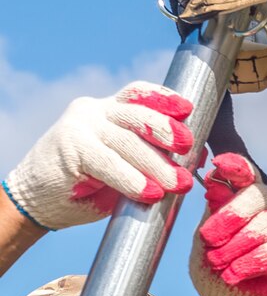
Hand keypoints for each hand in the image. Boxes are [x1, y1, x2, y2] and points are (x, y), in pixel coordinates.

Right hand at [3, 82, 194, 230]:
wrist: (38, 200)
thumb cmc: (91, 185)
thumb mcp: (130, 168)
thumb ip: (156, 159)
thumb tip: (198, 158)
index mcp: (111, 110)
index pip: (139, 95)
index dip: (164, 98)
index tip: (188, 109)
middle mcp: (95, 111)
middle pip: (136, 113)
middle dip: (166, 129)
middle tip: (189, 146)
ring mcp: (80, 127)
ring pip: (126, 140)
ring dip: (156, 164)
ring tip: (178, 184)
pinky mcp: (70, 148)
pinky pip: (107, 162)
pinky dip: (131, 179)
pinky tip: (150, 193)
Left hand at [190, 154, 266, 295]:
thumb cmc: (221, 273)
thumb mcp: (205, 242)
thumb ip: (212, 214)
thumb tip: (216, 184)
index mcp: (248, 199)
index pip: (246, 173)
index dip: (236, 166)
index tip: (220, 164)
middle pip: (256, 195)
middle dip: (228, 219)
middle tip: (210, 242)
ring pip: (266, 225)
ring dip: (237, 247)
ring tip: (221, 266)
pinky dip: (253, 262)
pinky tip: (237, 274)